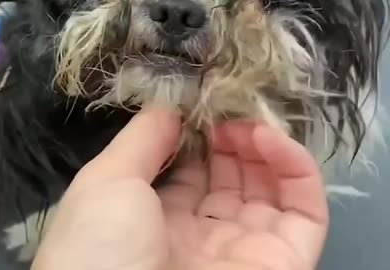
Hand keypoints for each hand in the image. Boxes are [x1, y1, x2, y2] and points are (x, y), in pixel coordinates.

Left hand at [30, 108, 328, 269]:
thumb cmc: (99, 246)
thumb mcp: (106, 181)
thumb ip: (141, 139)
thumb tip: (168, 107)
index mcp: (153, 224)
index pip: (188, 178)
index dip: (198, 142)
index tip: (203, 109)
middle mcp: (198, 239)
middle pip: (230, 183)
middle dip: (232, 142)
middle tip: (228, 112)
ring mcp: (242, 253)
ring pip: (270, 195)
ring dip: (266, 150)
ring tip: (249, 124)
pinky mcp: (282, 265)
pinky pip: (304, 214)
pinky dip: (297, 171)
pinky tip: (272, 140)